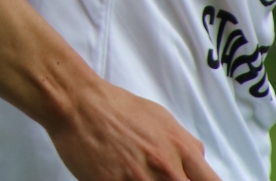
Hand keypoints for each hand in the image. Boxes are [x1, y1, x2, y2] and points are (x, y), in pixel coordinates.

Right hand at [49, 80, 220, 180]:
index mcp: (182, 150)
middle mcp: (167, 168)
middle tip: (158, 178)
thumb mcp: (161, 117)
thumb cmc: (117, 107)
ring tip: (136, 175)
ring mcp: (140, 179)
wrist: (78, 103)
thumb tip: (198, 159)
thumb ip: (185, 143)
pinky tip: (121, 178)